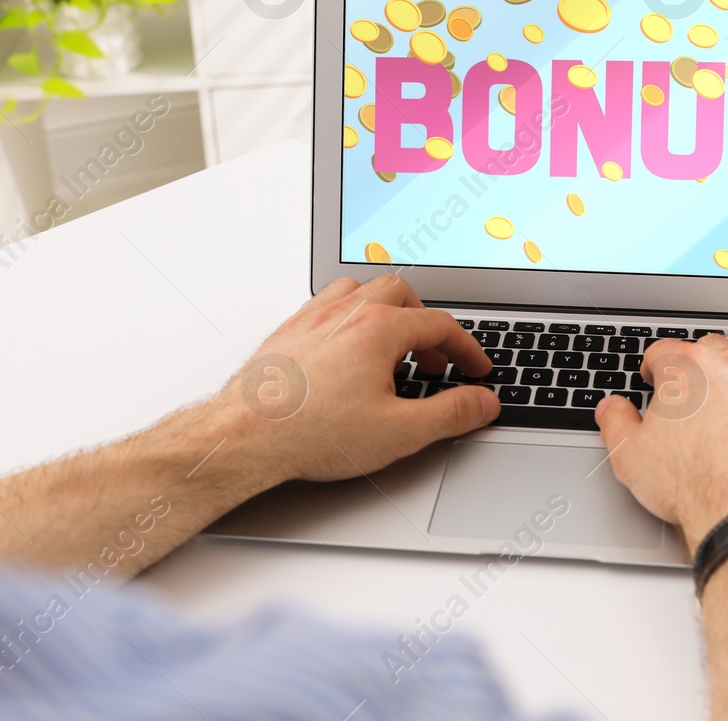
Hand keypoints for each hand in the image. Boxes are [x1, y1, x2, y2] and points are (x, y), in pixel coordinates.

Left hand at [212, 274, 498, 483]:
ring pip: (360, 290)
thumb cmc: (311, 432)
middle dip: (426, 324)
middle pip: (400, 294)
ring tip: (393, 345)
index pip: (440, 324)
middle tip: (434, 359)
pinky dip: (349, 317)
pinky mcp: (288, 332)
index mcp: (379, 328)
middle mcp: (346, 312)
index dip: (467, 348)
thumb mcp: (400, 433)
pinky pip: (326, 304)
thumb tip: (482, 402)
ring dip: (385, 311)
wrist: (246, 436)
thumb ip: (450, 414)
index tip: (475, 369)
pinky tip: (347, 348)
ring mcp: (313, 318)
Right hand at [594, 334, 727, 545]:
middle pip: (713, 352)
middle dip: (701, 370)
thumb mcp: (631, 456)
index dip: (654, 366)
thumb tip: (611, 409)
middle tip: (693, 401)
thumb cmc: (694, 484)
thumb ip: (616, 422)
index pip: (664, 350)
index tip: (654, 377)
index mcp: (688, 368)